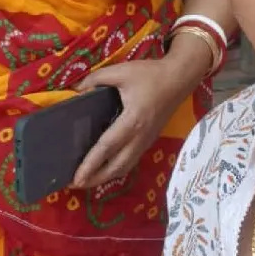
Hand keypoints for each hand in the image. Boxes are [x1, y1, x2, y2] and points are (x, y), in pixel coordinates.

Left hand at [72, 58, 182, 187]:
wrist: (179, 78)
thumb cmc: (151, 75)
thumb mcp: (121, 71)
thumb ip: (97, 79)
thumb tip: (77, 91)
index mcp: (132, 121)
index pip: (107, 147)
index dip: (90, 164)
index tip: (76, 178)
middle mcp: (140, 137)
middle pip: (116, 166)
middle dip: (96, 179)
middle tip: (75, 184)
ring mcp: (146, 141)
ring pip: (125, 167)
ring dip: (106, 177)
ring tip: (88, 180)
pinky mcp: (150, 140)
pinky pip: (131, 160)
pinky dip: (117, 169)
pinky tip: (106, 167)